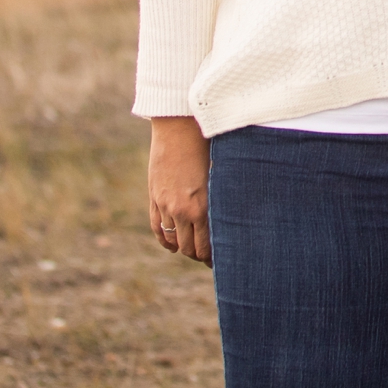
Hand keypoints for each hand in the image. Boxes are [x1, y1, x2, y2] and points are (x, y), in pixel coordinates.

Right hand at [148, 117, 212, 265]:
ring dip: (184, 248)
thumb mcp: (221, 175)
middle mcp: (182, 211)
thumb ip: (222, 199)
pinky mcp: (154, 197)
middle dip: (201, 256)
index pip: (207, 246)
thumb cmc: (209, 147)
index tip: (224, 259)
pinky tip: (173, 245)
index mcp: (203, 207)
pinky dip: (165, 240)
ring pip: (174, 240)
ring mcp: (165, 205)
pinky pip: (157, 228)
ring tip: (195, 250)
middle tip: (211, 258)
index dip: (214, 257)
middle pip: (190, 248)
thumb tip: (234, 217)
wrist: (179, 128)